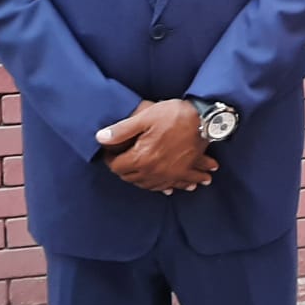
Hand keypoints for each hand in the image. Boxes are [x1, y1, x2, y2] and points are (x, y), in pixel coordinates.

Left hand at [95, 100, 219, 192]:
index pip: (117, 167)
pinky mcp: (185, 172)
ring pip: (151, 185)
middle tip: (124, 159)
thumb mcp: (144, 117)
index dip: (110, 159)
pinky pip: (176, 185)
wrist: (204, 119)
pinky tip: (172, 188)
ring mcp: (170, 174)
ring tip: (142, 174)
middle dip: (125, 170)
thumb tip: (100, 138)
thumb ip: (121, 130)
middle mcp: (154, 171)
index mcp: (142, 158)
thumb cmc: (173, 115)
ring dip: (144, 181)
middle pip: (132, 178)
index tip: (111, 152)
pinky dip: (173, 187)